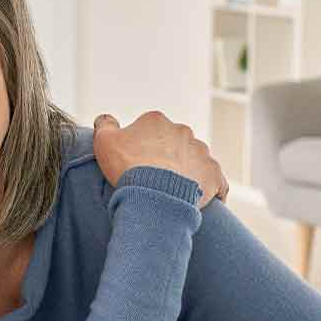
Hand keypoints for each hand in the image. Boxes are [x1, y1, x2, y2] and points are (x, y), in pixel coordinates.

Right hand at [93, 111, 228, 205]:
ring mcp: (201, 152)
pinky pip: (216, 182)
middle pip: (173, 143)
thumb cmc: (128, 167)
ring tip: (173, 193)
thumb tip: (106, 119)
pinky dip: (211, 189)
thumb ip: (105, 125)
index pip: (149, 130)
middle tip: (153, 179)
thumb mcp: (104, 141)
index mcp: (156, 121)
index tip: (135, 164)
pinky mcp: (214, 173)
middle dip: (166, 158)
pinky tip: (203, 202)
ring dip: (187, 172)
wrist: (154, 194)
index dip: (141, 147)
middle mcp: (182, 131)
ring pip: (194, 160)